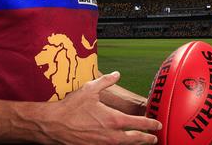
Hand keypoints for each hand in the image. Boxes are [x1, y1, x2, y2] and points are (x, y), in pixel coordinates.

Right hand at [41, 72, 161, 143]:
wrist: (54, 125)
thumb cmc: (71, 107)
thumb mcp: (89, 89)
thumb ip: (106, 81)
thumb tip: (117, 74)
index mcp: (114, 119)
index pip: (139, 123)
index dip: (151, 124)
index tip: (157, 124)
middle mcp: (111, 135)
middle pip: (136, 140)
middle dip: (147, 139)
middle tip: (155, 138)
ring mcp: (103, 144)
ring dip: (136, 144)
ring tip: (142, 142)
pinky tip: (121, 144)